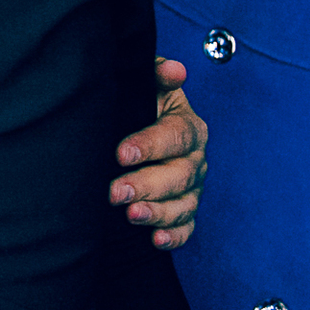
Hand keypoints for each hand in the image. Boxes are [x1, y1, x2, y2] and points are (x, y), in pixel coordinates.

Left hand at [110, 57, 207, 248]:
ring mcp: (190, 187)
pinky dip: (173, 236)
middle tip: (116, 191)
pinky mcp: (183, 210)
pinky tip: (155, 239)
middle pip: (179, 175)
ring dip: (158, 212)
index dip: (150, 145)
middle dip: (147, 184)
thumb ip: (156, 74)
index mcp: (187, 126)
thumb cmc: (140, 103)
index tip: (121, 153)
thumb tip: (174, 70)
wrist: (135, 126)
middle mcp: (194, 158)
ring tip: (132, 215)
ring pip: (183, 204)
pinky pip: (185, 227)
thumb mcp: (145, 83)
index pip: (175, 135)